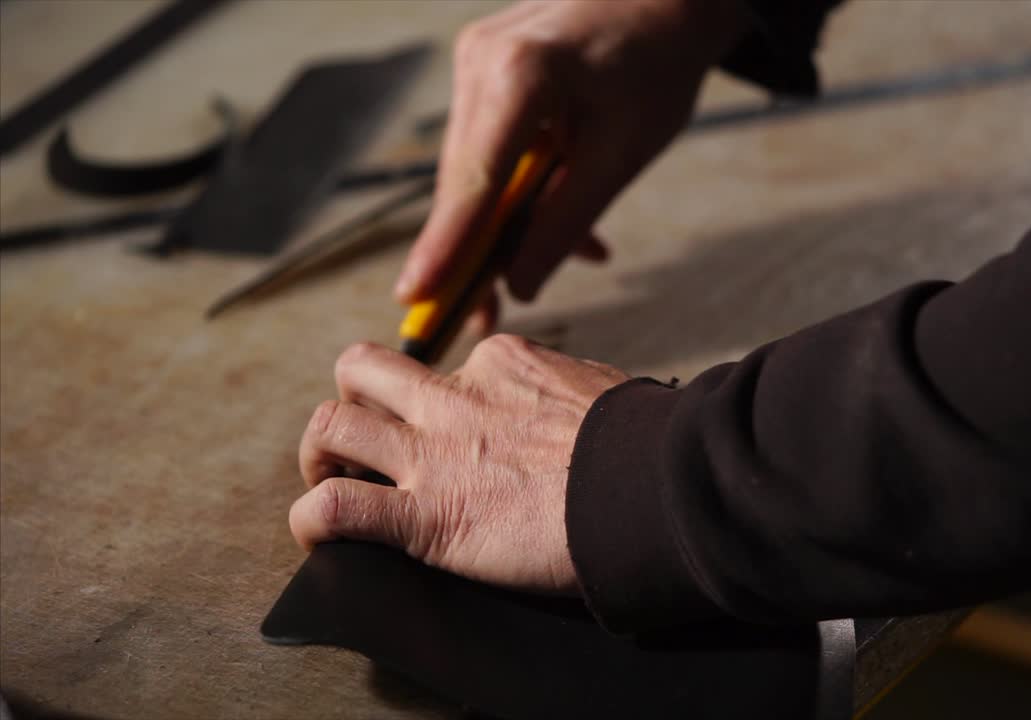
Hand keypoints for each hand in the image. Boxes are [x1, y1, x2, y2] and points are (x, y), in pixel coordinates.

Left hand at [290, 335, 628, 592]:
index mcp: (499, 362)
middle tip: (362, 441)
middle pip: (361, 371)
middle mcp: (453, 397)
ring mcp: (433, 454)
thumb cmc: (643, 443)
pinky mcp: (426, 516)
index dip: (431, 398)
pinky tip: (321, 532)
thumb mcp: (599, 389)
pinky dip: (313, 520)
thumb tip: (572, 400)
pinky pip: (336, 508)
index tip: (447, 431)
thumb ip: (564, 388)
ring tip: (330, 479)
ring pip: (329, 426)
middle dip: (349, 401)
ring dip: (318, 454)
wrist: (651, 488)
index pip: (439, 365)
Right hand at [395, 0, 746, 321]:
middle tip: (472, 321)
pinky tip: (558, 224)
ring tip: (534, 276)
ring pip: (474, 169)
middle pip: (464, 181)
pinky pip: (488, 146)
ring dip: (504, 225)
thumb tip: (519, 285)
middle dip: (472, 254)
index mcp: (523, 74)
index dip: (444, 246)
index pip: (474, 180)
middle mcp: (482, 59)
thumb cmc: (658, 66)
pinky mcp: (483, 67)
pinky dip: (516, 190)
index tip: (415, 296)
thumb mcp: (622, 155)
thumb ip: (567, 221)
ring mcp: (476, 59)